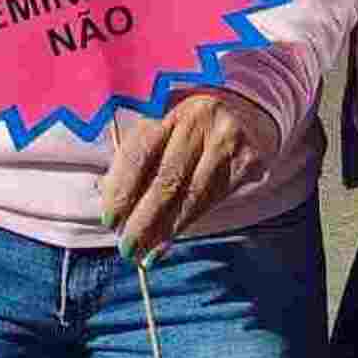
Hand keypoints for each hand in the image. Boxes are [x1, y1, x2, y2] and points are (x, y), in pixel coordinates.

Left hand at [98, 90, 277, 261]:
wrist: (245, 114)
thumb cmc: (188, 126)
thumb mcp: (161, 125)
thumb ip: (137, 156)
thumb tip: (108, 196)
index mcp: (167, 104)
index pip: (141, 151)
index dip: (122, 188)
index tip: (109, 218)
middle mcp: (199, 118)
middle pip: (167, 177)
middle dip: (143, 218)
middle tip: (126, 246)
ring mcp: (227, 139)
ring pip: (192, 195)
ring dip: (164, 229)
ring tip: (145, 253)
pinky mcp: (249, 161)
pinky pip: (213, 200)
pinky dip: (187, 225)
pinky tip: (169, 242)